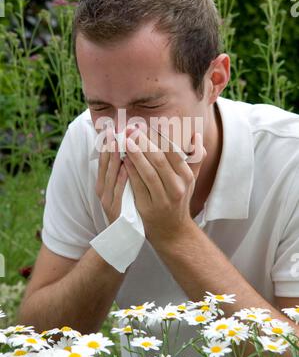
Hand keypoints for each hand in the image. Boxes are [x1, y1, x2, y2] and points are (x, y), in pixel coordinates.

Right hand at [95, 125, 127, 224]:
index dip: (106, 144)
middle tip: (114, 128)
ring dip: (114, 157)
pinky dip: (122, 178)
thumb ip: (123, 174)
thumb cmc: (125, 212)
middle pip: (105, 164)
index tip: (111, 128)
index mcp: (103, 184)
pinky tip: (126, 166)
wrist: (121, 240)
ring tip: (119, 140)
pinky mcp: (115, 211)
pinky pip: (119, 191)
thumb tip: (128, 154)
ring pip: (110, 175)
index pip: (103, 160)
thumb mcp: (121, 191)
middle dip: (109, 145)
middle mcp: (103, 190)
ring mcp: (108, 200)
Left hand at [123, 126, 206, 244]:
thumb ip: (195, 157)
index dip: (160, 137)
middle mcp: (177, 188)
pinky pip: (138, 186)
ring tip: (125, 141)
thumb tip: (195, 135)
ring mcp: (162, 199)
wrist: (173, 232)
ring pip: (148, 173)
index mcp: (186, 177)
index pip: (173, 152)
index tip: (149, 124)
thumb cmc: (179, 200)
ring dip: (136, 155)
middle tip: (132, 128)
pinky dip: (130, 172)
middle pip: (159, 160)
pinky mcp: (148, 208)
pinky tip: (123, 160)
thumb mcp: (190, 180)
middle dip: (144, 142)